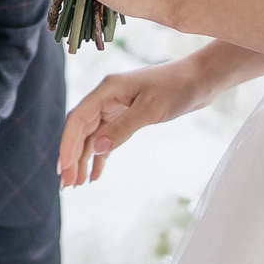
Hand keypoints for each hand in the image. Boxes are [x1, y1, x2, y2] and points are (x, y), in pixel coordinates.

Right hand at [59, 61, 206, 186]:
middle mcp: (106, 98)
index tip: (64, 168)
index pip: (78, 119)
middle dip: (72, 157)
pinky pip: (106, 138)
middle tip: (66, 184)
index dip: (67, 144)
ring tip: (77, 184)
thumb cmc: (177, 87)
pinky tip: (95, 174)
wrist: (199, 79)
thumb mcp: (150, 109)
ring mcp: (115, 107)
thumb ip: (122, 129)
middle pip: (80, 130)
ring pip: (91, 136)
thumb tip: (96, 149)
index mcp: (107, 90)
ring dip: (83, 159)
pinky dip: (100, 156)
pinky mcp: (126, 115)